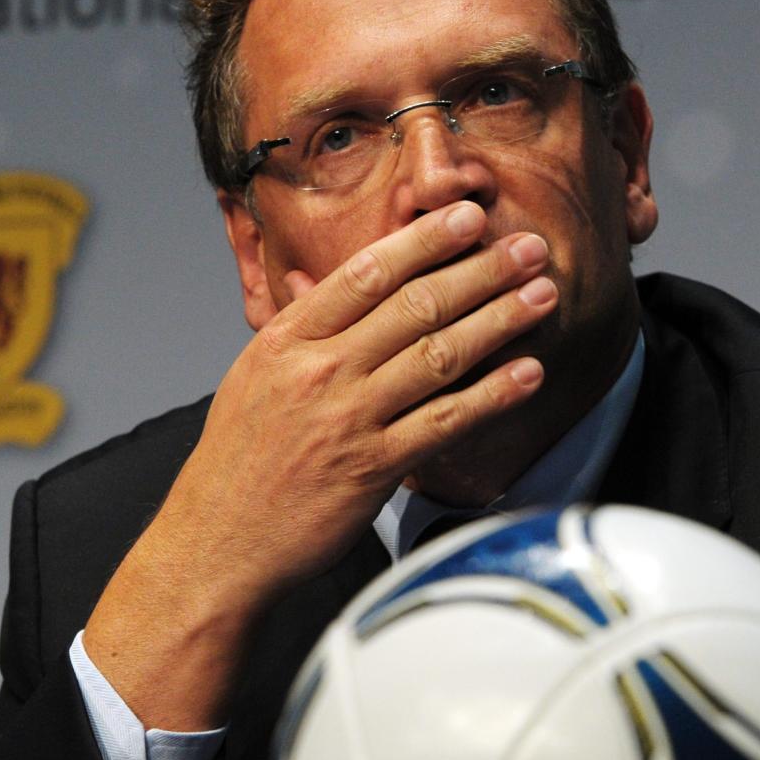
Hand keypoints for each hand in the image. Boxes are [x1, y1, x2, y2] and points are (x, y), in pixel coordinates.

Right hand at [84, 201, 557, 727]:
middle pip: (413, 307)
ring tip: (543, 296)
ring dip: (498, 321)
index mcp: (287, 340)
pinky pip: (445, 423)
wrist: (216, 542)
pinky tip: (528, 373)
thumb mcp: (255, 377)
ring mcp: (347, 419)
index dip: (424, 240)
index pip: (366, 273)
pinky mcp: (372, 469)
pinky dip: (492, 396)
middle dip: (480, 271)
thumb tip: (330, 284)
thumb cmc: (237, 462)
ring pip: (437, 356)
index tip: (468, 217)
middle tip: (529, 248)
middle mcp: (319, 371)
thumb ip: (301, 331)